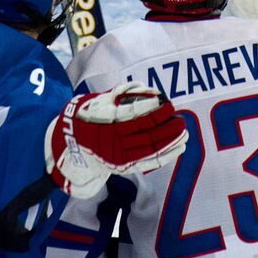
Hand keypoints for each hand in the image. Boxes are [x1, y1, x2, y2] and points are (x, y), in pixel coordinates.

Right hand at [46, 82, 187, 198]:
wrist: (74, 144)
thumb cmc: (93, 117)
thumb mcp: (101, 101)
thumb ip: (123, 94)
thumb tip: (148, 90)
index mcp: (103, 121)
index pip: (128, 114)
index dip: (147, 107)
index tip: (162, 100)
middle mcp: (110, 139)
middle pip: (142, 132)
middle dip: (164, 125)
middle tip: (179, 118)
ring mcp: (117, 154)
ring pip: (148, 148)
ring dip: (169, 140)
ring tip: (184, 132)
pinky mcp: (124, 166)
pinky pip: (148, 162)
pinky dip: (166, 155)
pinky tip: (180, 147)